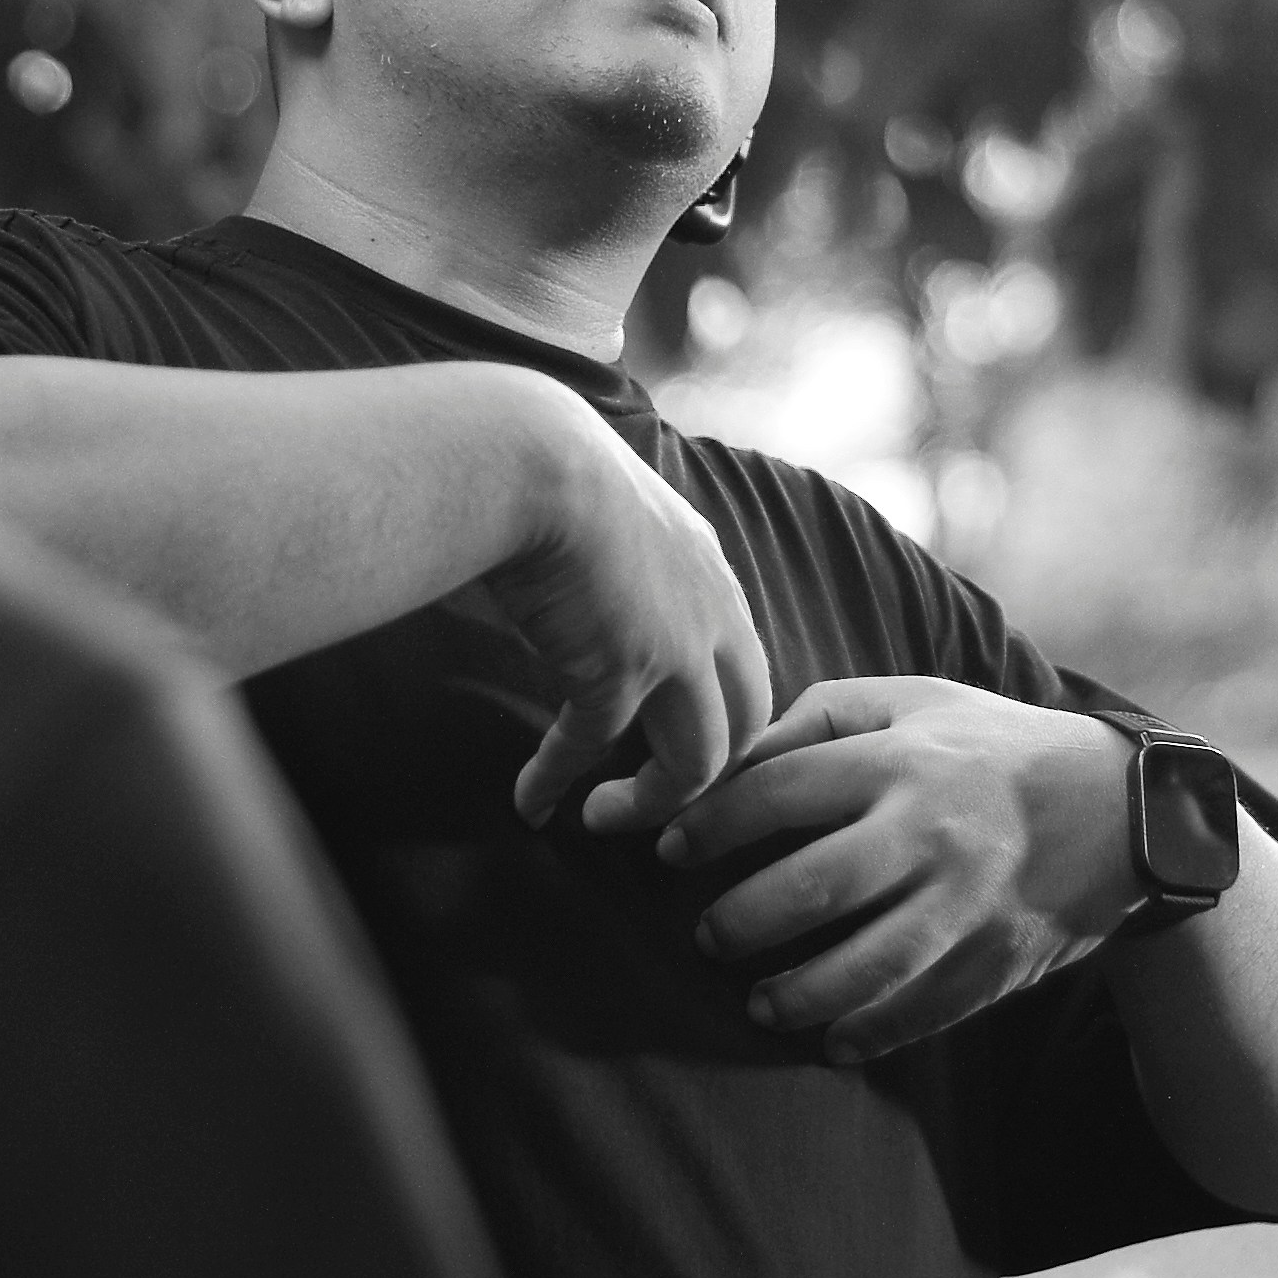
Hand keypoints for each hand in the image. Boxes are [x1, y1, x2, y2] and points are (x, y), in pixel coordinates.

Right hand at [486, 389, 775, 823]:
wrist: (532, 459)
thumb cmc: (553, 469)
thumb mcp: (619, 515)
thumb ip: (625, 564)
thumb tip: (589, 595)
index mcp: (712, 574)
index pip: (741, 666)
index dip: (716, 715)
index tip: (672, 743)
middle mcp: (712, 614)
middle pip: (747, 723)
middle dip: (709, 772)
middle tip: (660, 800)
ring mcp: (677, 649)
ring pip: (699, 761)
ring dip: (652, 801)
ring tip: (604, 819)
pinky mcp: (622, 673)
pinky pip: (593, 750)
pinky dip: (557, 783)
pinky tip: (531, 805)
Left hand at [611, 678, 1133, 1057]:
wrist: (1125, 811)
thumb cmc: (993, 749)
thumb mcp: (916, 701)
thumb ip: (821, 718)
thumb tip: (734, 760)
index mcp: (901, 760)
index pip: (775, 792)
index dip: (707, 824)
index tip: (668, 848)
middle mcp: (931, 833)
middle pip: (808, 890)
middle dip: (738, 922)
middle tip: (708, 935)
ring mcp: (966, 905)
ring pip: (861, 969)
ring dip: (794, 996)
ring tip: (760, 1002)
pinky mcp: (996, 961)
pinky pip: (919, 1013)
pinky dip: (868, 1034)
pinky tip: (831, 1040)